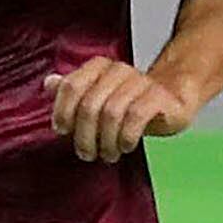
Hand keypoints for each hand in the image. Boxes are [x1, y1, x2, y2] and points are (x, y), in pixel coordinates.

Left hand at [45, 59, 194, 163]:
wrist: (173, 100)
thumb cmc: (131, 102)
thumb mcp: (99, 97)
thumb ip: (74, 91)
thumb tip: (48, 83)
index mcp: (99, 67)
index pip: (71, 86)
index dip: (62, 111)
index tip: (63, 131)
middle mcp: (118, 70)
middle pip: (89, 105)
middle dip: (84, 135)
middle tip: (87, 154)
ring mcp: (140, 82)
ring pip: (111, 113)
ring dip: (106, 141)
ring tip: (108, 154)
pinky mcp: (158, 96)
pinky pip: (136, 117)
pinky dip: (126, 137)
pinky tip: (126, 146)